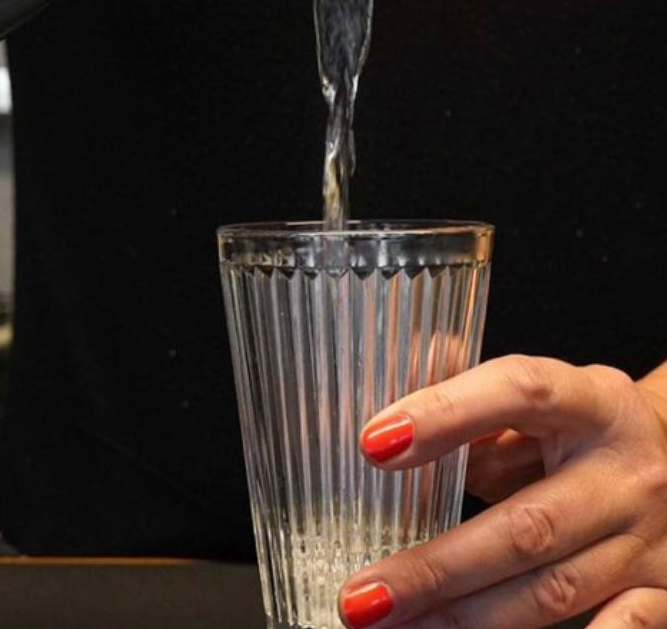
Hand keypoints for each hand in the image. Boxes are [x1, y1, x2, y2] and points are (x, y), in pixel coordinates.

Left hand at [338, 355, 666, 628]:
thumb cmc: (581, 429)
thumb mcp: (538, 400)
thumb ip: (467, 402)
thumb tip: (387, 424)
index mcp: (594, 400)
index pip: (520, 393)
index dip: (445, 413)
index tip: (373, 444)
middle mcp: (629, 472)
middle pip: (528, 525)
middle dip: (435, 567)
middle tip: (362, 594)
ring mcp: (650, 541)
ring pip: (552, 591)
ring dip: (465, 618)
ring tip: (393, 626)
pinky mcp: (664, 595)